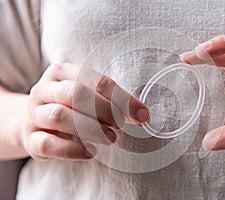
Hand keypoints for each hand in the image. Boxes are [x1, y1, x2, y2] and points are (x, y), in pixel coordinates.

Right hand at [24, 63, 148, 159]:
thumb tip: (142, 113)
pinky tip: (91, 152)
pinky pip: (47, 143)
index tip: (141, 114)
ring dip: (90, 128)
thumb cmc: (70, 106)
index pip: (93, 79)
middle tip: (122, 125)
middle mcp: (43, 89)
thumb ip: (112, 101)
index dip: (119, 97)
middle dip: (103, 110)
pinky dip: (71, 149)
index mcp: (60, 72)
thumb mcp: (88, 97)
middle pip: (74, 94)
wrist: (36, 122)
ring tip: (112, 139)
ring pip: (59, 116)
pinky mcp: (30, 138)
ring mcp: (34, 114)